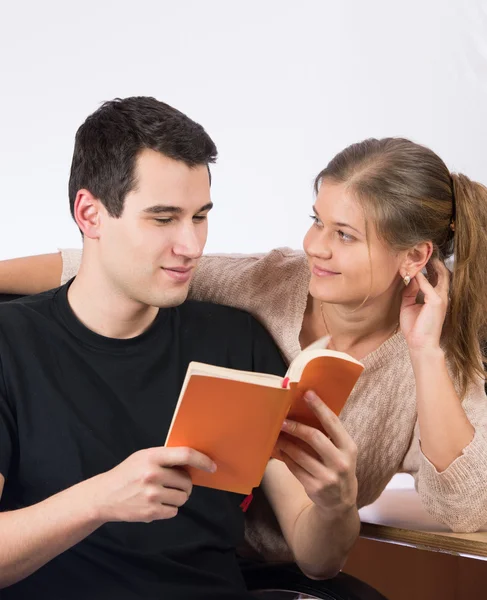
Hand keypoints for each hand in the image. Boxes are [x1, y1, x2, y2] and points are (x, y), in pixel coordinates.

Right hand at [87, 447, 215, 523]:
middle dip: (184, 483)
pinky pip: (174, 510)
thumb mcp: (143, 457)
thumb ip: (166, 458)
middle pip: (186, 481)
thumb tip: (194, 462)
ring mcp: (152, 494)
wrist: (104, 496)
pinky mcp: (151, 512)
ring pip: (183, 497)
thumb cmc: (127, 473)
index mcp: (152, 456)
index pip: (185, 455)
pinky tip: (155, 503)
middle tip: (172, 483)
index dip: (202, 460)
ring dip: (178, 497)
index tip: (212, 466)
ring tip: (162, 493)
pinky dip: (169, 508)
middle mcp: (152, 474)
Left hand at [275, 391, 357, 512]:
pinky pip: (294, 467)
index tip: (307, 394)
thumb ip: (330, 435)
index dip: (319, 407)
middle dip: (295, 427)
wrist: (341, 503)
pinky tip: (280, 450)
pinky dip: (285, 457)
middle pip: (314, 437)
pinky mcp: (314, 487)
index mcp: (349, 448)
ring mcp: (327, 477)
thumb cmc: (339, 468)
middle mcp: (341, 462)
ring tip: (277, 434)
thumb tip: (305, 410)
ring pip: (300, 454)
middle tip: (281, 420)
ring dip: (285, 442)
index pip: (333, 423)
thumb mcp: (343, 451)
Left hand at [400, 258, 449, 351]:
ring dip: (429, 264)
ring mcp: (441, 298)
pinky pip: (427, 285)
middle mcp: (441, 296)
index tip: (419, 256)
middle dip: (433, 261)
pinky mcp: (436, 302)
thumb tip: (408, 278)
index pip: (437, 277)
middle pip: (442, 272)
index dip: (429, 266)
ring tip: (421, 254)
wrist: (419, 344)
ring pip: (439, 275)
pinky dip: (420, 276)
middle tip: (423, 250)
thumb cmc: (415, 327)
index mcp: (436, 297)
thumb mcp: (408, 305)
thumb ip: (409, 291)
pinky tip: (412, 270)